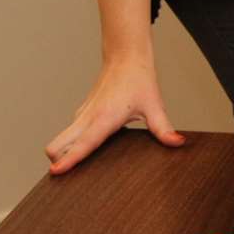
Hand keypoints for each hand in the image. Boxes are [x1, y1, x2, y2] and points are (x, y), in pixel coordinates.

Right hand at [44, 57, 183, 173]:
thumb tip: (177, 143)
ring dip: (62, 153)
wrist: (126, 57)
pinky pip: (69, 133)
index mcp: (104, 118)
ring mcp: (82, 115)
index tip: (56, 173)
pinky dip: (70, 143)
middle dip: (57, 161)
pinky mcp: (82, 113)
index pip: (83, 143)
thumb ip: (164, 128)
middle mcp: (88, 118)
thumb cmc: (139, 79)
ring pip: (60, 139)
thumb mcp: (155, 105)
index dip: (69, 159)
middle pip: (57, 145)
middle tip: (67, 176)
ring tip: (76, 168)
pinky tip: (87, 148)